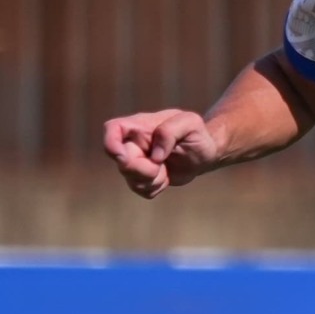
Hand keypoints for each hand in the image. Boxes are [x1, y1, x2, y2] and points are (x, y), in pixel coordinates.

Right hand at [104, 109, 219, 197]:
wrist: (204, 154)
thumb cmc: (196, 134)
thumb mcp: (190, 123)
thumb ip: (170, 131)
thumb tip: (155, 155)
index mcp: (140, 126)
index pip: (112, 128)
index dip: (110, 143)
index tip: (124, 155)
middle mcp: (133, 144)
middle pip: (122, 161)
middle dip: (143, 169)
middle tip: (161, 164)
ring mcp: (136, 162)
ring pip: (131, 179)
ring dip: (152, 179)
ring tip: (166, 168)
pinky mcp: (143, 178)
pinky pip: (142, 190)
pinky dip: (156, 187)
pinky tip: (166, 177)